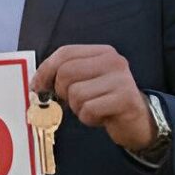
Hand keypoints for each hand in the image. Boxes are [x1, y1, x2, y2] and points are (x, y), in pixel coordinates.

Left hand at [34, 44, 155, 150]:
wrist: (139, 121)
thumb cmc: (105, 101)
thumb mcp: (86, 82)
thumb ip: (64, 76)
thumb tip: (36, 85)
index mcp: (102, 52)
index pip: (65, 53)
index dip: (46, 70)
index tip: (38, 86)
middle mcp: (114, 61)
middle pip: (66, 73)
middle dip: (62, 92)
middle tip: (74, 101)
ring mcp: (122, 79)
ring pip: (76, 94)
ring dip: (78, 108)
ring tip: (92, 108)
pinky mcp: (125, 100)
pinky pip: (89, 109)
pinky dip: (89, 118)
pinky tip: (100, 117)